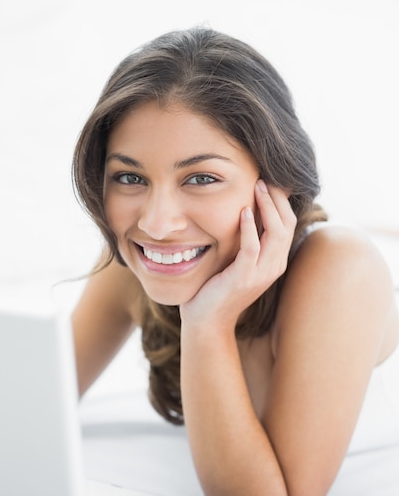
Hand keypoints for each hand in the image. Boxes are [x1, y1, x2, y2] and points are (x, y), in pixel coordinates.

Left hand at [179, 180, 296, 328]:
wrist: (207, 319)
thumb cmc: (219, 286)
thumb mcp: (239, 260)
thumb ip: (247, 239)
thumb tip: (246, 208)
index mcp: (275, 260)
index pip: (288, 223)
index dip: (281, 199)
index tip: (269, 179)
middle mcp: (274, 266)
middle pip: (287, 224)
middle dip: (277, 197)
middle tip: (264, 176)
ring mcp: (261, 274)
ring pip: (276, 233)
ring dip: (267, 207)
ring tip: (257, 186)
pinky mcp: (243, 278)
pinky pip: (252, 248)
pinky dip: (249, 228)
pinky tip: (243, 211)